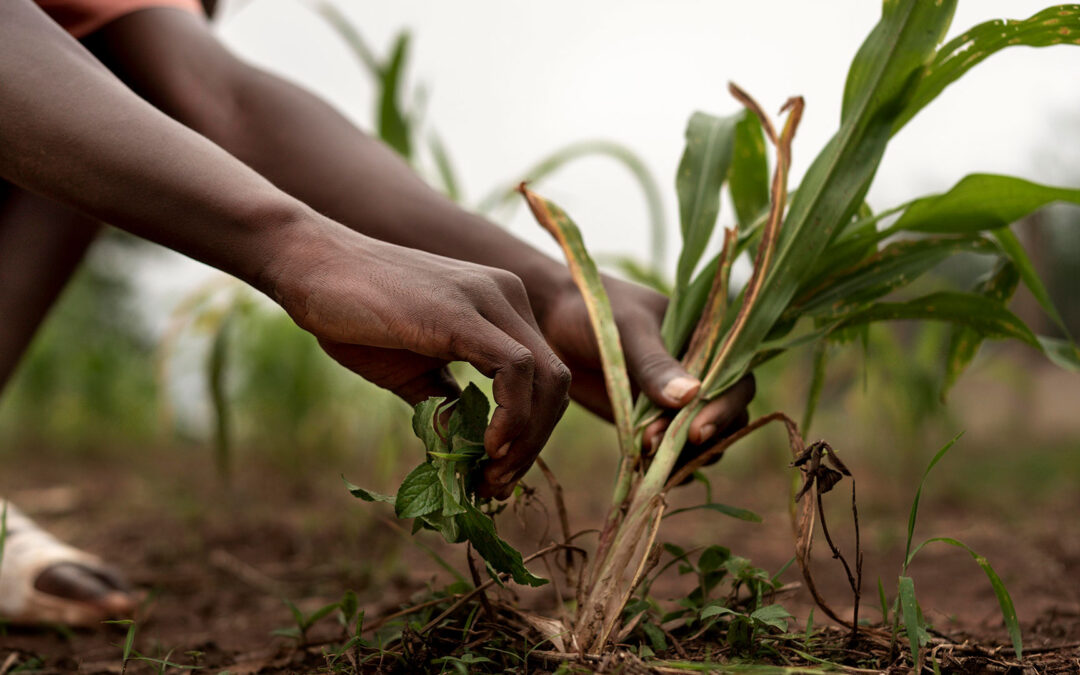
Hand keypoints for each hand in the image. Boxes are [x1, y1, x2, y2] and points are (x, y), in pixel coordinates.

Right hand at [264, 220, 570, 498]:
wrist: (309, 266)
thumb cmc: (354, 314)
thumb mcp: (411, 370)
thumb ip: (444, 405)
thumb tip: (466, 455)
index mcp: (501, 307)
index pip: (543, 377)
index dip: (530, 433)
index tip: (496, 473)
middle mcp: (507, 296)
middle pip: (555, 382)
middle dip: (534, 443)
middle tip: (496, 484)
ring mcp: (489, 299)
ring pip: (547, 378)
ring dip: (527, 439)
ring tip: (490, 475)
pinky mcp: (463, 313)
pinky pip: (516, 369)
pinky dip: (513, 416)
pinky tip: (486, 446)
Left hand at [538, 273, 754, 474]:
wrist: (551, 325)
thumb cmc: (594, 313)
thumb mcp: (626, 331)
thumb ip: (654, 363)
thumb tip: (692, 395)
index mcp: (706, 341)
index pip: (734, 379)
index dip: (724, 408)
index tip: (696, 429)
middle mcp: (698, 373)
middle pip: (727, 416)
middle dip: (704, 436)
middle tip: (666, 445)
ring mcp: (675, 401)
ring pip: (702, 439)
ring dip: (684, 455)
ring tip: (648, 454)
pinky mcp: (651, 422)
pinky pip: (671, 451)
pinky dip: (666, 465)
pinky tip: (644, 469)